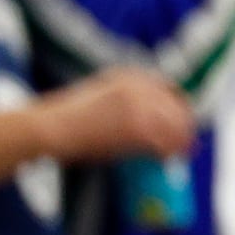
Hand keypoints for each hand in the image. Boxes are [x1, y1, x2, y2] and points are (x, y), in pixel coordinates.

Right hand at [33, 69, 195, 163]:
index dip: (179, 109)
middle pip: (179, 106)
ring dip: (181, 140)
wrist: (48, 127)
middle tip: (186, 145)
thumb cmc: (68, 118)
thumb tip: (153, 122)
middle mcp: (139, 86)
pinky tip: (166, 159)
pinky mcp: (136, 126)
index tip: (182, 124)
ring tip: (178, 154)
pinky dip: (169, 151)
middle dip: (185, 126)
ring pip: (177, 123)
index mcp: (130, 75)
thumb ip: (127, 99)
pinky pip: (164, 140)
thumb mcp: (100, 94)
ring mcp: (139, 104)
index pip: (169, 90)